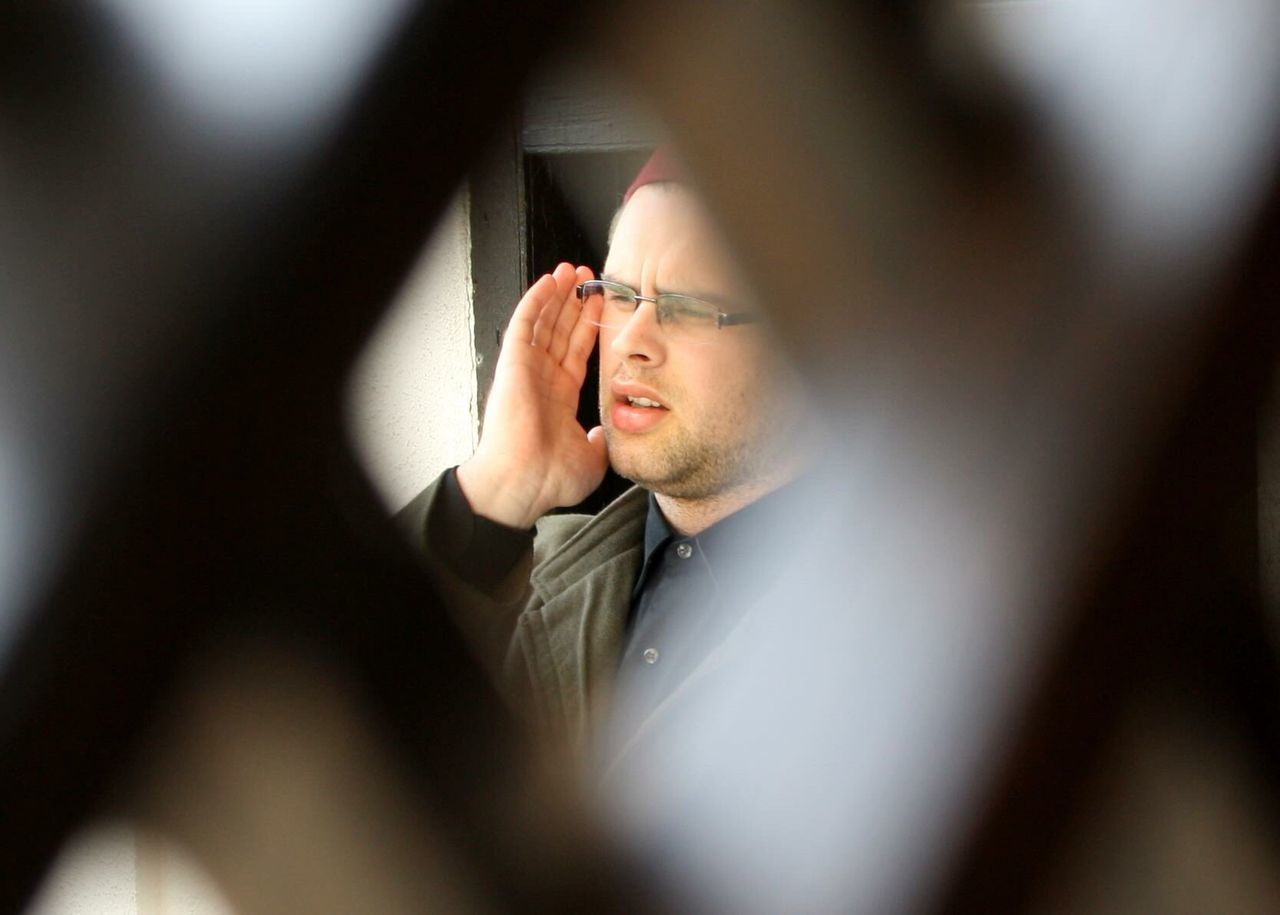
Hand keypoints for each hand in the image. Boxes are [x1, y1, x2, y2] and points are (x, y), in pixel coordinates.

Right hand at [456, 262, 607, 527]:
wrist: (524, 484)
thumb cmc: (550, 479)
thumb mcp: (592, 457)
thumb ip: (600, 439)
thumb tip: (606, 433)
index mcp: (559, 398)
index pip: (576, 352)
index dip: (588, 326)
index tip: (601, 305)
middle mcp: (543, 380)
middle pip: (561, 331)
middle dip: (574, 303)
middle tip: (588, 277)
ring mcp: (527, 370)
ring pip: (543, 322)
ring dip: (557, 295)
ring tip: (572, 271)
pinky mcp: (513, 364)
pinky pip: (524, 325)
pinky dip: (536, 301)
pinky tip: (549, 282)